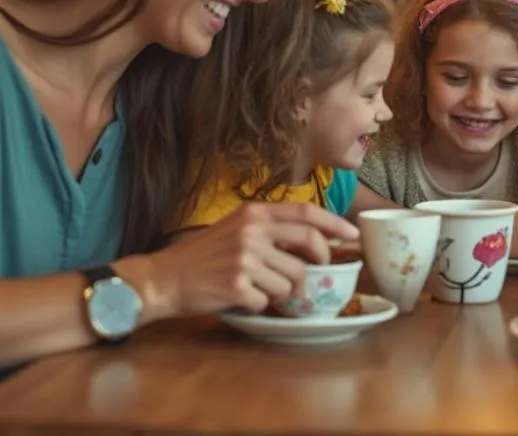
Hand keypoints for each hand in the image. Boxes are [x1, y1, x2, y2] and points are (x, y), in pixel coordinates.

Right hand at [149, 202, 359, 316]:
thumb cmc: (203, 255)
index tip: (353, 235)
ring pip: (292, 279)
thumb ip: (271, 229)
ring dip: (283, 290)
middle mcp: (252, 231)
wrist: (163, 278)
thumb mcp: (237, 228)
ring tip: (260, 286)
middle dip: (320, 260)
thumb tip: (316, 240)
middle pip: (309, 243)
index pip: (306, 213)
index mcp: (254, 212)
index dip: (335, 224)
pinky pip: (269, 301)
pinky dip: (260, 305)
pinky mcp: (237, 286)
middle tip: (316, 271)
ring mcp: (245, 258)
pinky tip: (242, 297)